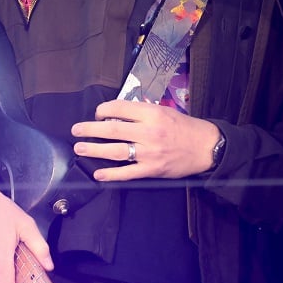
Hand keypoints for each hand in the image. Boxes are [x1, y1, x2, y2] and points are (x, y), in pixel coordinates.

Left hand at [71, 99, 221, 181]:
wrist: (206, 147)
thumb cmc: (185, 127)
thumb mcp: (166, 112)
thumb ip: (143, 112)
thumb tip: (118, 114)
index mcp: (153, 114)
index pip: (120, 109)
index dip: (103, 110)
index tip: (97, 113)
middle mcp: (149, 132)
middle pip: (112, 129)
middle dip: (90, 129)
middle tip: (77, 130)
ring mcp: (149, 152)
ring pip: (115, 151)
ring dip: (94, 149)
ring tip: (80, 148)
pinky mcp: (151, 169)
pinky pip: (126, 173)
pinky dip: (110, 174)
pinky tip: (98, 173)